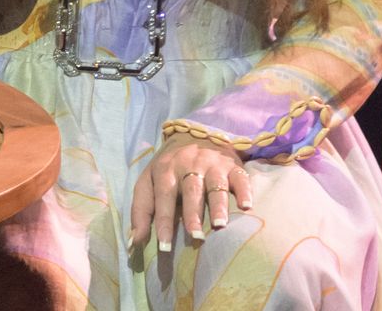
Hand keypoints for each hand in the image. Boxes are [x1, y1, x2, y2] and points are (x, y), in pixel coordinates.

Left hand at [128, 132, 253, 252]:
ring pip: (215, 185)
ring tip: (220, 225)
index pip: (163, 197)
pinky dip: (244, 191)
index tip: (164, 246)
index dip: (163, 221)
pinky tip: (247, 206)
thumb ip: (141, 210)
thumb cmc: (170, 169)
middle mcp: (189, 164)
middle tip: (195, 237)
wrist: (195, 136)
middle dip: (192, 214)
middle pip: (190, 191)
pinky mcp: (232, 165)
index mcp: (165, 169)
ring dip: (217, 205)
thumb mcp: (148, 182)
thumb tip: (135, 242)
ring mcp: (212, 164)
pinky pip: (240, 177)